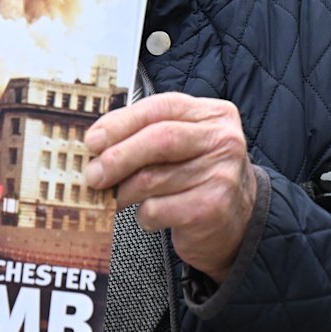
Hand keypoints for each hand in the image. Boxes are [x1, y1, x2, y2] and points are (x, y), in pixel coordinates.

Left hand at [84, 91, 256, 283]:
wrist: (237, 224)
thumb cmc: (199, 177)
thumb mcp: (181, 145)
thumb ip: (145, 134)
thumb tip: (96, 142)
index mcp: (213, 114)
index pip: (161, 107)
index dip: (122, 122)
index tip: (93, 140)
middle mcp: (223, 140)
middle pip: (158, 139)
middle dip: (118, 156)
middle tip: (93, 174)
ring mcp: (222, 175)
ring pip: (153, 177)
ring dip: (124, 190)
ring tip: (117, 197)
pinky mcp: (213, 209)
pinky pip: (158, 208)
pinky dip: (144, 214)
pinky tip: (150, 214)